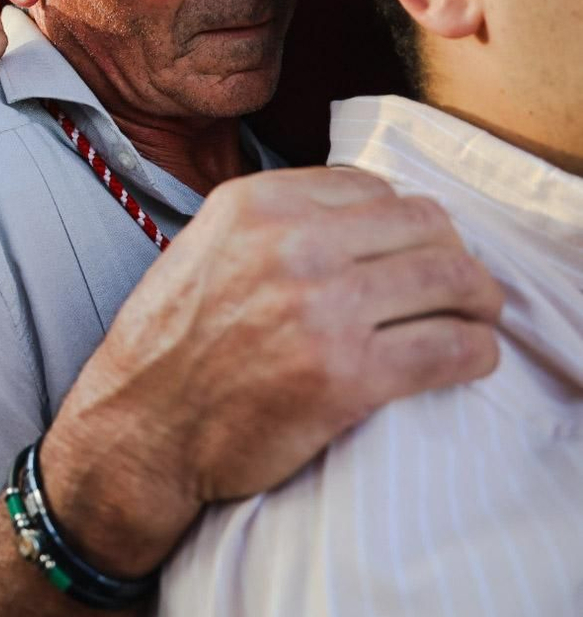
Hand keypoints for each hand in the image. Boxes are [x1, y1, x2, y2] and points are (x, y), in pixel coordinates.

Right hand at [39, 166, 502, 574]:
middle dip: (451, 255)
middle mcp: (290, 244)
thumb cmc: (169, 348)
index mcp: (254, 203)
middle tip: (458, 288)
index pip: (373, 186)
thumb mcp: (204, 248)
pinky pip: (451, 348)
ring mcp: (321, 308)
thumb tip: (359, 220)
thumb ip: (272, 224)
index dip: (402, 221)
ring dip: (477, 301)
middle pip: (424, 224)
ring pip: (450, 279)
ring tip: (472, 320)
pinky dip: (475, 353)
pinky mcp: (347, 376)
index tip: (409, 251)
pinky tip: (465, 360)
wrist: (140, 429)